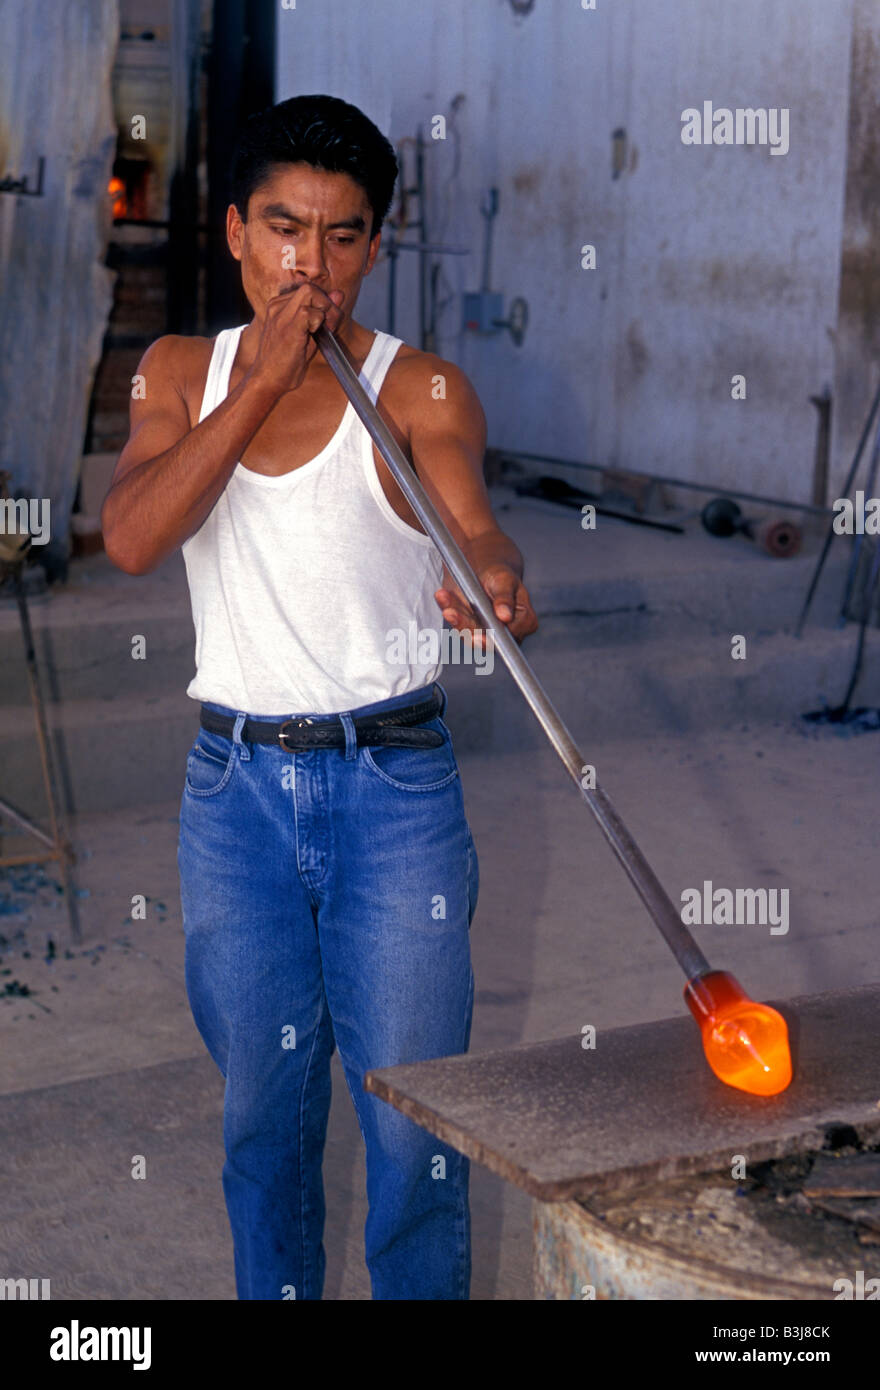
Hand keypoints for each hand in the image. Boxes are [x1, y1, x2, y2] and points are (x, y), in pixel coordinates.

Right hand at [251, 277, 344, 396]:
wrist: (267, 380)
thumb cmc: (283, 363)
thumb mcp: (306, 334)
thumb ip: (322, 313)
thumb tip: (338, 294)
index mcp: (278, 306)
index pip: (308, 290)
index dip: (323, 303)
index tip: (327, 323)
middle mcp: (277, 306)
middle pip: (310, 287)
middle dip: (327, 303)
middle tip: (329, 325)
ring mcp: (280, 315)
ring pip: (310, 292)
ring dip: (325, 310)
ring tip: (324, 331)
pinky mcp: (287, 328)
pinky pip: (309, 312)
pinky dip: (319, 321)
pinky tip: (315, 335)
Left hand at [435, 563, 537, 645]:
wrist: (487, 568)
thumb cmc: (502, 575)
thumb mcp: (506, 580)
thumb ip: (505, 598)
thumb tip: (505, 616)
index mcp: (525, 622)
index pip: (509, 637)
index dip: (493, 639)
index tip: (479, 637)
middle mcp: (506, 633)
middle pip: (485, 639)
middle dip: (466, 625)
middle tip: (450, 612)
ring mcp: (485, 632)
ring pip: (467, 633)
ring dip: (454, 617)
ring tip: (444, 597)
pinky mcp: (467, 627)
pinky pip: (455, 622)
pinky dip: (447, 607)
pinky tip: (442, 595)